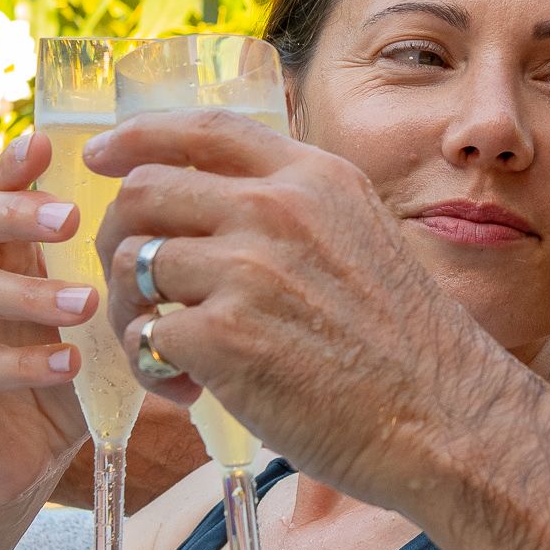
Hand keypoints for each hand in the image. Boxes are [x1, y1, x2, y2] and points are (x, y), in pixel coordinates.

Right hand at [0, 127, 91, 507]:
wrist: (21, 460)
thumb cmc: (64, 377)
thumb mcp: (96, 322)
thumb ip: (110, 278)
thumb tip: (172, 229)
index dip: (12, 165)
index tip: (46, 144)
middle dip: (17, 213)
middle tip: (72, 219)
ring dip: (31, 294)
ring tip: (88, 305)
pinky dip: (18, 363)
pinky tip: (68, 366)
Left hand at [91, 111, 517, 507]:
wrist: (445, 419)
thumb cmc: (409, 348)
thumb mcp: (364, 238)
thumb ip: (300, 211)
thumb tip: (227, 205)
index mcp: (313, 178)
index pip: (204, 130)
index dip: (139, 137)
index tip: (103, 157)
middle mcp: (276, 208)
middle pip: (146, 191)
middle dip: (120, 238)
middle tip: (136, 289)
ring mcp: (247, 269)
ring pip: (134, 264)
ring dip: (132, 311)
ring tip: (171, 355)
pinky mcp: (224, 336)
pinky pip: (145, 335)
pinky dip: (153, 368)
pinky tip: (190, 392)